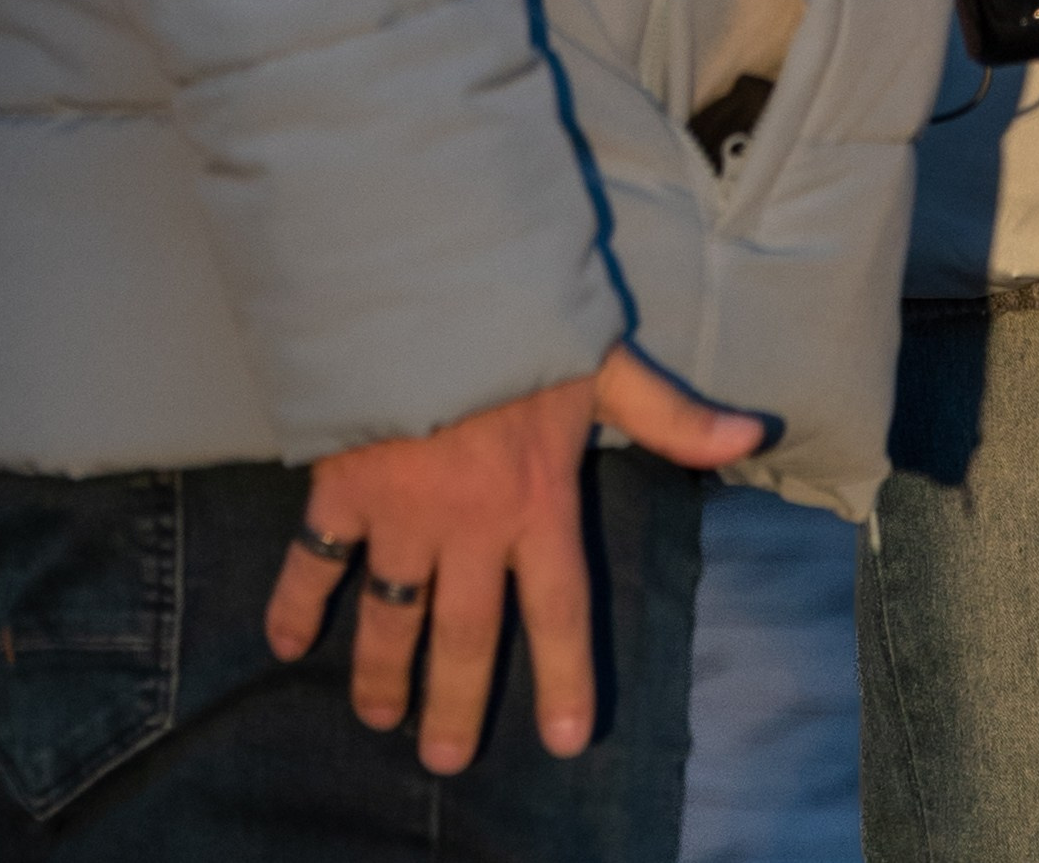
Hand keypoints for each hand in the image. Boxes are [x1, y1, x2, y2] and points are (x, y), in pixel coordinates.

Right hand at [265, 342, 764, 774]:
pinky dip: (296, 601)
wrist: (425, 279)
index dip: (566, 678)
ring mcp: (402, 512)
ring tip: (379, 717)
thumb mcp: (605, 362)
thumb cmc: (520, 317)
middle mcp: (470, 524)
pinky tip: (285, 644)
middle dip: (454, 702)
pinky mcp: (345, 486)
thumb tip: (753, 436)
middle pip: (465, 634)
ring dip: (383, 673)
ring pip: (392, 615)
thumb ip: (671, 414)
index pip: (559, 609)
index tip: (567, 741)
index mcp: (537, 500)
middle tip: (444, 759)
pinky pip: (315, 559)